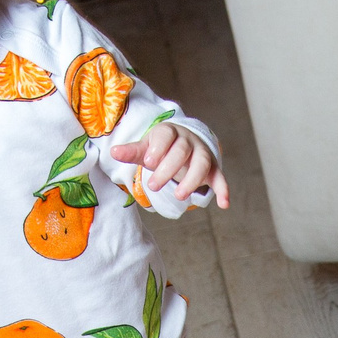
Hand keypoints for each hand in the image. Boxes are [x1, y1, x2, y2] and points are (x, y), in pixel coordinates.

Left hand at [111, 123, 227, 208]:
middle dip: (168, 168)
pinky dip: (223, 189)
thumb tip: (113, 152)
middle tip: (153, 186)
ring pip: (202, 163)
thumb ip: (132, 151)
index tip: (149, 162)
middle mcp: (188, 141)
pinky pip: (220, 177)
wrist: (184, 142)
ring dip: (193, 180)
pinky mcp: (212, 169)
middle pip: (182, 150)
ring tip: (179, 197)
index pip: (166, 135)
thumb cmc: (161, 148)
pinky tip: (224, 204)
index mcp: (170, 132)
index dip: (159, 147)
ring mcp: (202, 154)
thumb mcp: (146, 148)